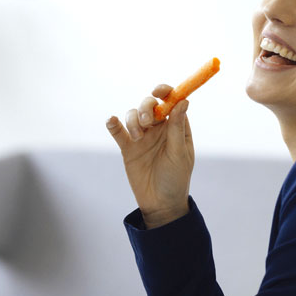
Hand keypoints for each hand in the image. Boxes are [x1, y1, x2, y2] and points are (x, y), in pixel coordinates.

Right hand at [105, 84, 194, 227]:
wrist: (160, 203)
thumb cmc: (176, 179)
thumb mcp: (179, 154)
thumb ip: (178, 128)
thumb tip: (183, 101)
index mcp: (176, 126)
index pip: (171, 101)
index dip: (165, 91)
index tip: (158, 91)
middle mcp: (159, 128)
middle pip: (150, 105)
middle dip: (146, 108)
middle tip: (146, 123)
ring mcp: (142, 136)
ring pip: (133, 115)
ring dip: (133, 120)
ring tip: (138, 137)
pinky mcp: (128, 147)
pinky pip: (118, 132)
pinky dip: (114, 124)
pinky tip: (111, 121)